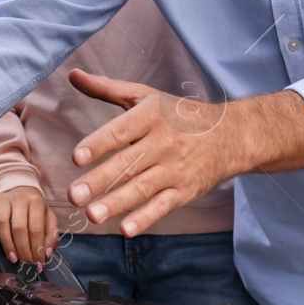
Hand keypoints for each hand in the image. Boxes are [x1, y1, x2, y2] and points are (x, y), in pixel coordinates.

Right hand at [0, 185, 58, 265]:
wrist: (20, 186)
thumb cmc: (35, 208)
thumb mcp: (48, 217)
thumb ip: (52, 235)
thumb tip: (46, 253)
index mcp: (36, 202)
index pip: (36, 228)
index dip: (37, 248)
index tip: (38, 263)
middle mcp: (20, 198)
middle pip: (19, 228)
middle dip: (23, 249)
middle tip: (25, 264)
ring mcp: (4, 198)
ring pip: (2, 223)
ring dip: (7, 244)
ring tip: (13, 258)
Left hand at [64, 69, 303, 235]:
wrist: (230, 135)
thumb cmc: (179, 114)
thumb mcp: (145, 96)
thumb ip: (107, 88)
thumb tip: (73, 75)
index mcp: (150, 116)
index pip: (121, 131)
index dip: (98, 143)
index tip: (76, 157)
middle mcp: (163, 143)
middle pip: (127, 164)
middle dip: (99, 181)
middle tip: (73, 195)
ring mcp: (175, 169)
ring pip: (142, 188)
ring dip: (116, 203)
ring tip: (91, 215)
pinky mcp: (185, 191)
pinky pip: (162, 206)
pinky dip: (145, 218)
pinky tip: (126, 229)